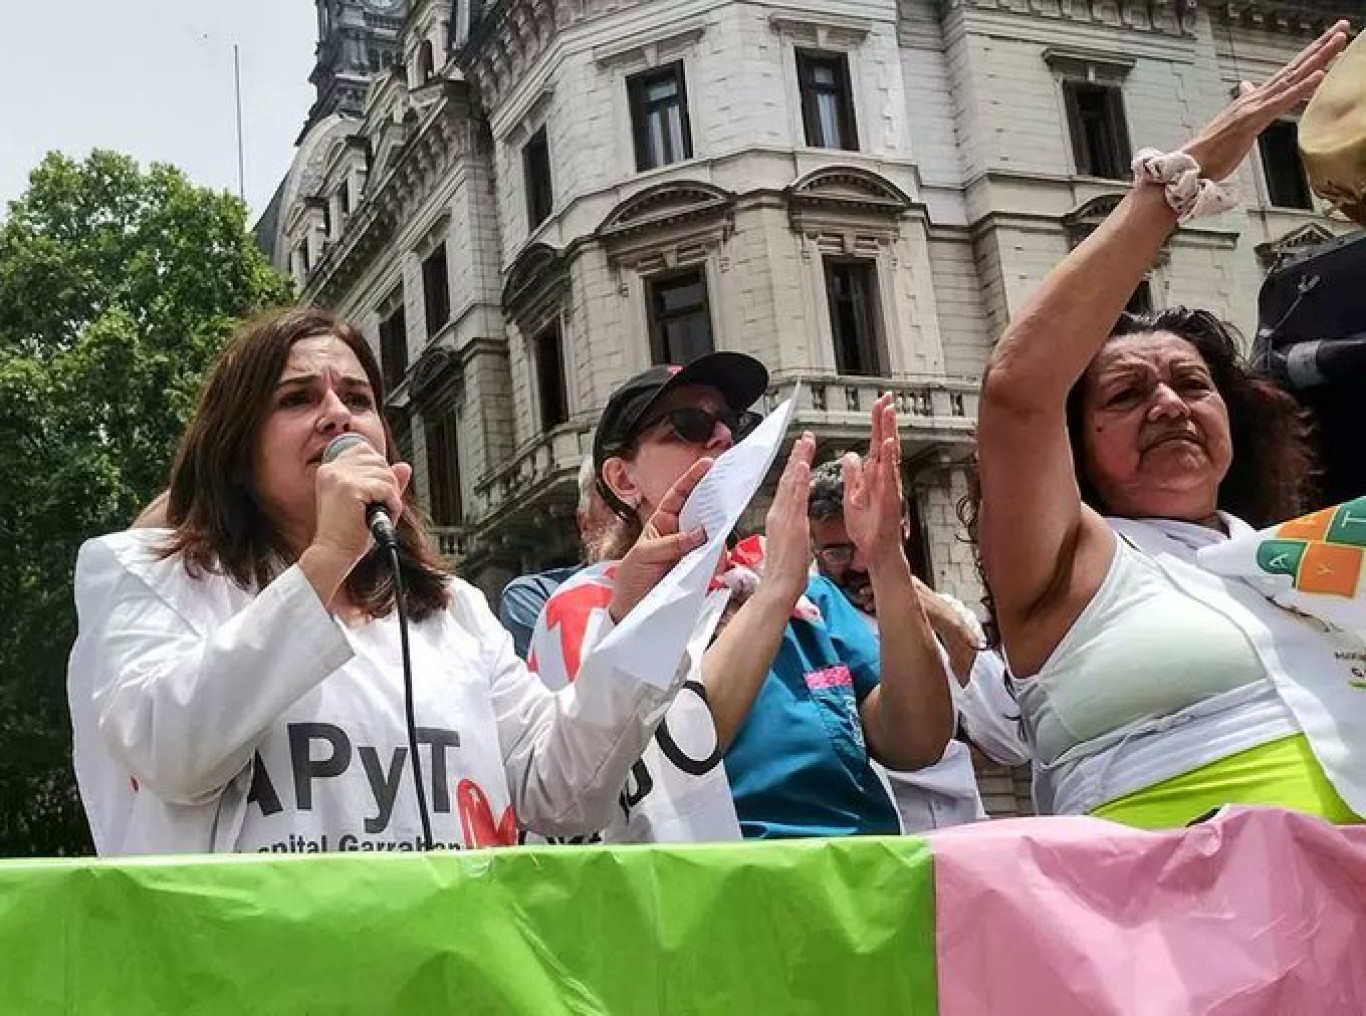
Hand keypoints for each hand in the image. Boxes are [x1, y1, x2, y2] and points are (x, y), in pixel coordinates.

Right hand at [310, 440, 411, 568]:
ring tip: (376, 515)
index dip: (378, 470)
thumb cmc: (349, 533)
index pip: (365, 450)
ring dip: (390, 498)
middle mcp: (332, 469)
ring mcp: (340, 477)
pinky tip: (380, 517)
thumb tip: (404, 466)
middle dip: (388, 486)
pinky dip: (392, 506)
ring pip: (387, 475)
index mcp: (331, 469)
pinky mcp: (350, 488)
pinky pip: (387, 489)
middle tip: (376, 508)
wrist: (334, 553)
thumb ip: (385, 482)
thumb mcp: (369, 502)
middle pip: (380, 461)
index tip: (374, 493)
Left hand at [608, 458, 711, 621]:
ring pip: (712, 536)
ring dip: (717, 537)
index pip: (679, 495)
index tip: (707, 464)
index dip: (692, 479)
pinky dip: (717, 560)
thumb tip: (700, 533)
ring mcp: (691, 551)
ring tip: (715, 544)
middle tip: (727, 498)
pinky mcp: (699, 570)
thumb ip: (671, 543)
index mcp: (662, 522)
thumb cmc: (632, 578)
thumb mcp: (644, 555)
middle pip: (701, 512)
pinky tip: (714, 564)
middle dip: (714, 503)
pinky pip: (713, 560)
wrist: (631, 610)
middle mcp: (680, 534)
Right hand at [760, 432, 815, 604]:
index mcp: (780, 519)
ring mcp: (784, 518)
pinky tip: (802, 465)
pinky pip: (795, 497)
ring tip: (806, 442)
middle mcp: (779, 514)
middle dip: (796, 456)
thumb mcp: (791, 545)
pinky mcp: (791, 524)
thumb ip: (792, 530)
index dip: (794, 467)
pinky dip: (797, 479)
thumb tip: (796, 525)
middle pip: (788, 479)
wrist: (777, 589)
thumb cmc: (785, 574)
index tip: (801, 452)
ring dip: (798, 460)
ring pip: (790, 483)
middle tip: (805, 437)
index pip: (788, 487)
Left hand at [842, 393, 904, 560]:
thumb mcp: (853, 495)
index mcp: (874, 476)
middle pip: (886, 443)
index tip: (878, 403)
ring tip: (888, 413)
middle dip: (886, 420)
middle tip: (887, 398)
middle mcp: (884, 478)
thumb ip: (853, 474)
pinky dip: (890, 461)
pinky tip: (889, 446)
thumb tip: (850, 455)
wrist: (877, 551)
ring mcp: (889, 487)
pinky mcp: (890, 499)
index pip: (876, 443)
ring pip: (890, 455)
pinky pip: (889, 477)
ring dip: (890, 433)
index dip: (877, 423)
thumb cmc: (868, 528)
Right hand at [1184, 21, 1348, 181]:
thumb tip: (1247, 87)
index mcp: (1254, 100)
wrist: (1190, 164)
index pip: (1288, 73)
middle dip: (1319, 47)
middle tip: (1342, 27)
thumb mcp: (1234, 126)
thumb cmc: (1210, 152)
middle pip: (1294, 68)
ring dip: (1317, 59)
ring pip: (1292, 78)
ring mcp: (1254, 108)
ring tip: (1338, 41)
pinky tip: (1318, 75)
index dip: (1309, 56)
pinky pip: (1281, 102)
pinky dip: (1300, 87)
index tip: (1329, 41)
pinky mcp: (1251, 121)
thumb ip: (1246, 105)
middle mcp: (1255, 98)